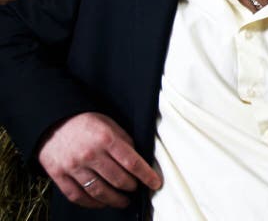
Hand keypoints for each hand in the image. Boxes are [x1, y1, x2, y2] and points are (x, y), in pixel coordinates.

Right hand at [37, 112, 161, 208]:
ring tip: (123, 201)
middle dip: (132, 187)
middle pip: (118, 180)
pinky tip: (102, 203)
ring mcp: (73, 167)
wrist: (53, 122)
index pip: (132, 162)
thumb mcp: (110, 124)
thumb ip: (124, 142)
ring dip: (115, 200)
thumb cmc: (85, 122)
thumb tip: (139, 159)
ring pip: (99, 192)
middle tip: (136, 188)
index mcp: (106, 139)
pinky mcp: (59, 176)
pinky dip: (93, 204)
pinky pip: (78, 196)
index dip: (146, 175)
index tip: (155, 183)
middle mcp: (90, 154)